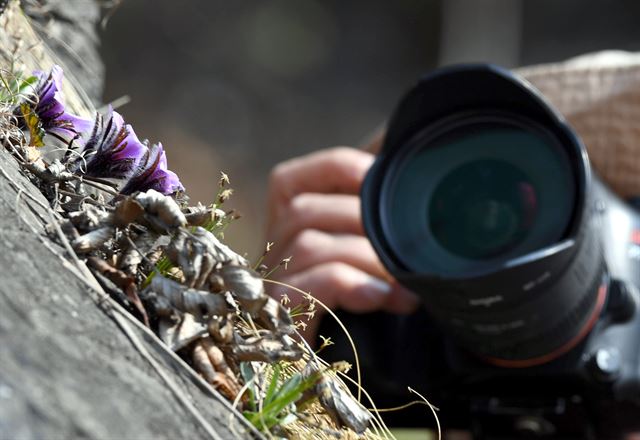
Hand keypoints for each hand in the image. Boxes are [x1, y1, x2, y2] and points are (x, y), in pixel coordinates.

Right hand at [264, 146, 419, 341]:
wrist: (361, 364)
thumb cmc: (365, 290)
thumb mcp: (369, 236)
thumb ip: (372, 191)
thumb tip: (392, 134)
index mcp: (287, 225)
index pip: (291, 179)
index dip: (341, 169)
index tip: (386, 180)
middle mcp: (272, 251)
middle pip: (303, 212)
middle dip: (365, 225)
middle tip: (415, 247)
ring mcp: (274, 286)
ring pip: (308, 245)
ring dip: (366, 258)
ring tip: (407, 282)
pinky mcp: (284, 321)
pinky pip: (304, 288)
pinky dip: (348, 283)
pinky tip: (383, 297)